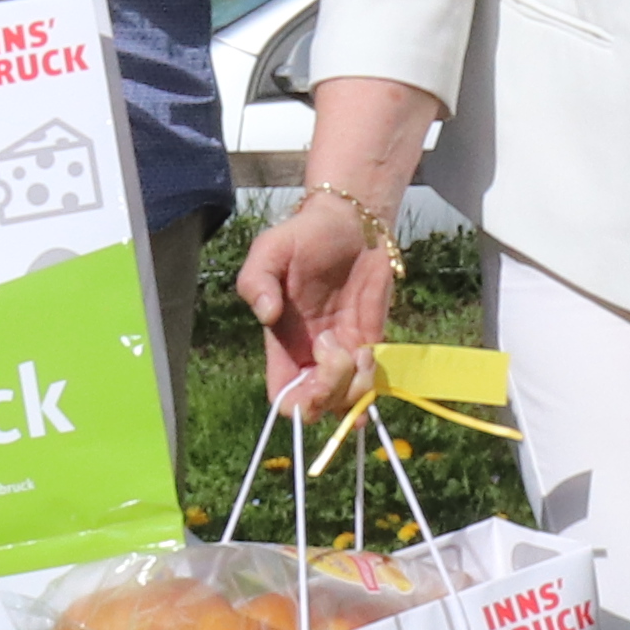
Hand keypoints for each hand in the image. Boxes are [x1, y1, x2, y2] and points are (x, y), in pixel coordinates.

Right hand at [233, 196, 400, 417]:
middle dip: (331, 395)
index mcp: (283, 343)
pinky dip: (374, 378)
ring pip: (348, 400)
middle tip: (339, 358)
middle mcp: (312, 355)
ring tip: (359, 353)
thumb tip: (266, 314)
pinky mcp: (371, 340)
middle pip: (318, 407)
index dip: (298, 402)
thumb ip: (256, 281)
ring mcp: (344, 351)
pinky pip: (373, 380)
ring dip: (356, 387)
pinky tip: (369, 352)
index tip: (312, 377)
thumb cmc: (304, 235)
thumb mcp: (269, 250)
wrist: (350, 222)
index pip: (284, 397)